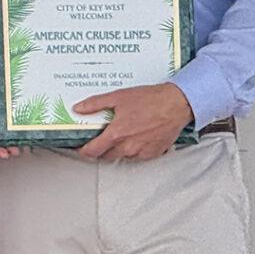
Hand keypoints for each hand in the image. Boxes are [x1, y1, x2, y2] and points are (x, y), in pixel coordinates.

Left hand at [73, 82, 192, 160]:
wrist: (175, 104)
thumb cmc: (149, 100)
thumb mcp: (118, 97)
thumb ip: (95, 104)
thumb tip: (79, 108)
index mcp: (116, 134)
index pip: (93, 151)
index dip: (83, 151)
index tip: (79, 148)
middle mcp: (128, 147)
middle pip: (106, 156)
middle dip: (100, 150)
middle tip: (99, 139)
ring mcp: (141, 152)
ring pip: (122, 156)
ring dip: (118, 149)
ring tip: (120, 134)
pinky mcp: (153, 153)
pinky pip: (138, 156)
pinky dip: (133, 149)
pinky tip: (135, 136)